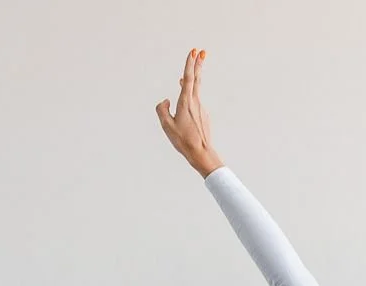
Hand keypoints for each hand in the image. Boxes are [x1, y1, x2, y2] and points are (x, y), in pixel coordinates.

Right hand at [155, 47, 222, 176]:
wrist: (202, 153)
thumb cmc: (183, 141)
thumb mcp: (166, 125)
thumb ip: (162, 109)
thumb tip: (165, 101)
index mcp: (186, 102)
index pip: (187, 78)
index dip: (190, 64)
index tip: (193, 52)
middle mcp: (195, 103)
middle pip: (196, 79)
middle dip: (198, 64)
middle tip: (201, 51)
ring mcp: (201, 109)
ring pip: (195, 91)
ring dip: (193, 79)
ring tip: (191, 70)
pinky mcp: (203, 116)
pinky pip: (195, 103)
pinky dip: (191, 98)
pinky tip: (187, 105)